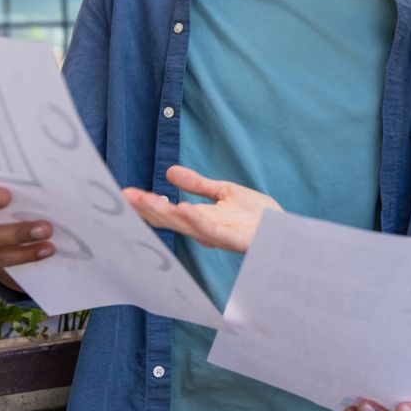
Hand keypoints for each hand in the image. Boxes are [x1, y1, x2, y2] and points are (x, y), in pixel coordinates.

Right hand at [123, 165, 280, 252]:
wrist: (287, 230)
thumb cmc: (257, 215)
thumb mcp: (224, 193)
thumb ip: (198, 184)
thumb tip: (169, 172)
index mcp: (199, 219)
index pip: (166, 212)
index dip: (146, 205)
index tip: (123, 194)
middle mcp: (204, 230)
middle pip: (170, 220)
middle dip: (147, 209)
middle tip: (125, 197)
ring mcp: (218, 236)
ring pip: (186, 225)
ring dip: (165, 214)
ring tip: (147, 201)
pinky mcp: (235, 238)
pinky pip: (211, 230)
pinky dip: (196, 221)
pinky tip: (182, 208)